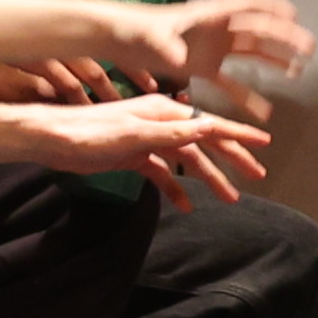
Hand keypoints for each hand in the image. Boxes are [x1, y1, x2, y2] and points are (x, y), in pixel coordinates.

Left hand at [32, 92, 271, 205]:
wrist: (53, 140)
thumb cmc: (89, 133)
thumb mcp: (134, 134)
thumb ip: (172, 132)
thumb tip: (209, 127)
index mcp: (164, 112)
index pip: (210, 123)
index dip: (239, 134)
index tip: (264, 143)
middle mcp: (160, 123)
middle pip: (205, 142)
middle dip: (232, 159)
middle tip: (257, 176)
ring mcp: (148, 139)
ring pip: (187, 160)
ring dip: (208, 178)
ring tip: (229, 199)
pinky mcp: (134, 155)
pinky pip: (163, 172)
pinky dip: (175, 187)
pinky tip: (185, 205)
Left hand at [130, 0, 313, 120]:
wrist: (119, 39)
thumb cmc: (134, 30)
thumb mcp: (150, 37)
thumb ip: (166, 46)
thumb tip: (179, 56)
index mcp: (208, 16)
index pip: (247, 6)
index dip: (271, 9)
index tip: (293, 15)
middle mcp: (216, 30)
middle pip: (258, 31)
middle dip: (284, 38)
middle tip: (308, 46)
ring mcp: (212, 49)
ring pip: (251, 54)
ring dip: (274, 61)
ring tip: (297, 70)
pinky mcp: (202, 68)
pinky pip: (231, 84)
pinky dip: (247, 97)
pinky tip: (262, 112)